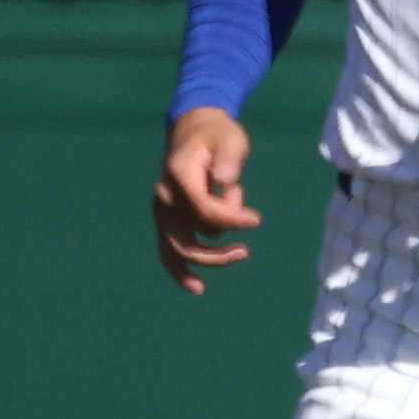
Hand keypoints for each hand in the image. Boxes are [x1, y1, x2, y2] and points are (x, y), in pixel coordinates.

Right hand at [152, 109, 259, 292]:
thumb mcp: (229, 138)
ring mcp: (163, 211)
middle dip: (218, 250)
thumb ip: (229, 158)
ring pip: (179, 249)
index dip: (230, 218)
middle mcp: (164, 196)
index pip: (203, 208)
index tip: (256, 220)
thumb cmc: (216, 136)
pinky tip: (197, 287)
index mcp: (178, 175)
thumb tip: (224, 180)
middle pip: (188, 237)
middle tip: (246, 250)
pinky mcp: (168, 220)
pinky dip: (179, 270)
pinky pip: (169, 250)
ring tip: (241, 252)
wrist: (194, 131)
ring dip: (211, 256)